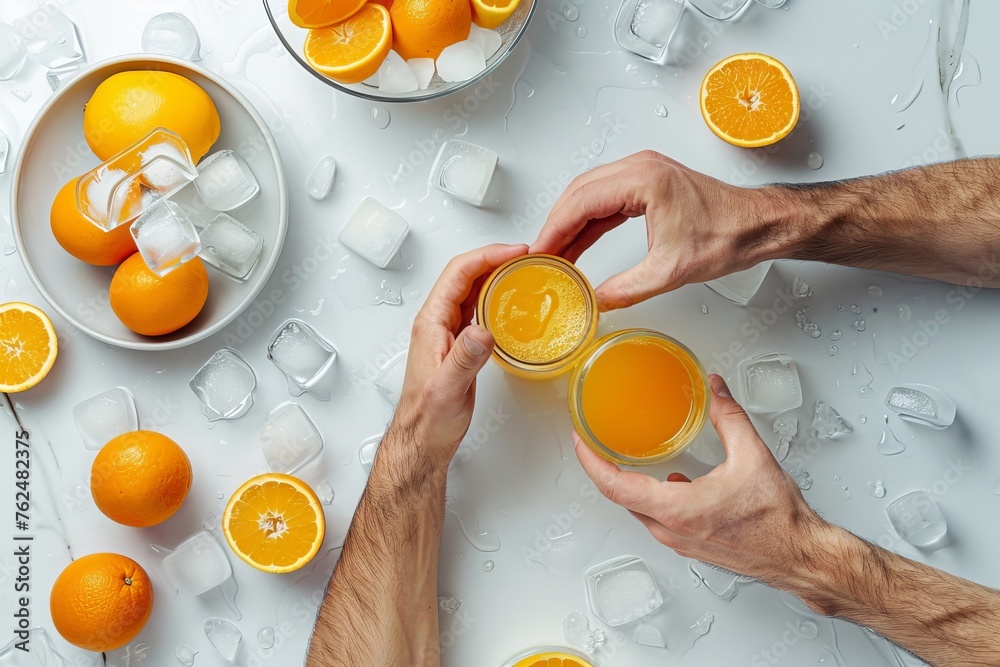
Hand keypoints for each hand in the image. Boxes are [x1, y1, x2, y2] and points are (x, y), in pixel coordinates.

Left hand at [388, 244, 527, 467]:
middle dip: (495, 258)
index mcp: (431, 323)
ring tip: (523, 270)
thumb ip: (465, 358)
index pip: (459, 274)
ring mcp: (448, 332)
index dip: (488, 256)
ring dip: (496, 275)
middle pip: (465, 274)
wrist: (424, 440)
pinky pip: (478, 308)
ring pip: (472, 289)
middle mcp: (437, 322)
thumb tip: (482, 330)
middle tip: (526, 256)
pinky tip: (511, 301)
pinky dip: (496, 297)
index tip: (515, 253)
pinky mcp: (460, 344)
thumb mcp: (448, 388)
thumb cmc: (429, 418)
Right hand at [530, 151, 773, 310]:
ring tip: (554, 254)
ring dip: (569, 223)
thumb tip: (596, 301)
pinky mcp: (647, 183)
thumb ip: (628, 288)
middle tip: (540, 256)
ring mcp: (643, 172)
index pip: (581, 202)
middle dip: (555, 226)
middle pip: (578, 194)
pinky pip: (605, 199)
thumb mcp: (671, 271)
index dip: (554, 230)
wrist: (757, 225)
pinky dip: (587, 221)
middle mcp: (640, 167)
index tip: (539, 252)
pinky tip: (578, 244)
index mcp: (644, 180)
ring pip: (589, 194)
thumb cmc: (728, 234)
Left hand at [574, 374, 825, 582]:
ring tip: (621, 457)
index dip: (590, 462)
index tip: (580, 441)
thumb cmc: (779, 521)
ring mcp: (679, 541)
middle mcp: (672, 530)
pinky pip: (657, 519)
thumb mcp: (752, 455)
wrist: (799, 556)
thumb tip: (715, 389)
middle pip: (620, 498)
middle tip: (594, 442)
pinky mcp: (689, 545)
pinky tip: (667, 480)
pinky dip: (651, 496)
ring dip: (628, 484)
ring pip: (638, 509)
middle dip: (604, 468)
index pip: (614, 487)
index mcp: (677, 509)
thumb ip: (728, 416)